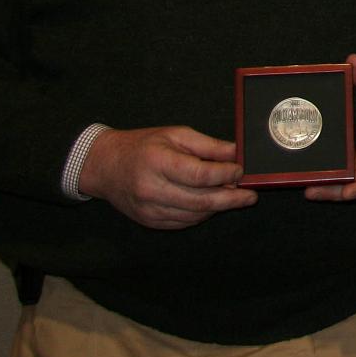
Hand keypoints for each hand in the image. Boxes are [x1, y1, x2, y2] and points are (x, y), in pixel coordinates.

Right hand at [79, 125, 255, 228]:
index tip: (240, 170)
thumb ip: (207, 145)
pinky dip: (201, 214)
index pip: (200, 175)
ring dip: (217, 207)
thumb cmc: (143, 146)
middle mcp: (152, 190)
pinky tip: (211, 204)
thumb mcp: (175, 134)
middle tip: (250, 196)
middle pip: (201, 200)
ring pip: (194, 214)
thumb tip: (236, 152)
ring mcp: (150, 210)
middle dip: (230, 199)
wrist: (105, 166)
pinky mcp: (150, 222)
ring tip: (233, 197)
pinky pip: (184, 222)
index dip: (225, 174)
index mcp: (159, 163)